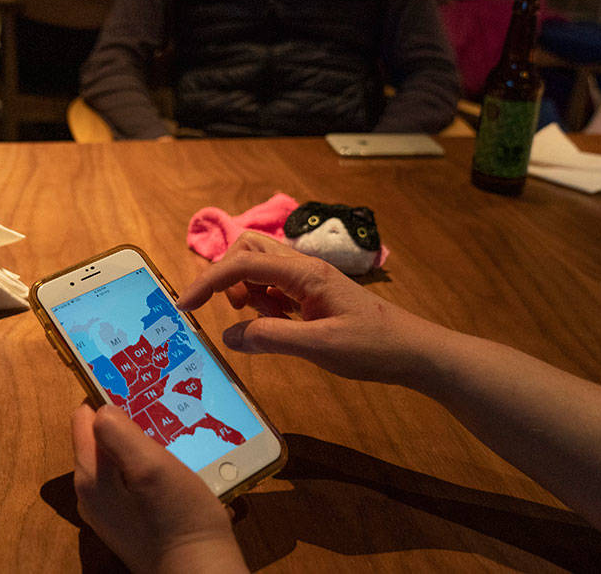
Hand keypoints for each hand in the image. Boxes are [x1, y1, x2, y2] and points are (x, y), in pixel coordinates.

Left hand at [71, 404, 243, 573]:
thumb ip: (121, 435)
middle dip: (127, 417)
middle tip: (160, 404)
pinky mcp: (130, 519)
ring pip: (119, 457)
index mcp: (90, 476)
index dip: (107, 396)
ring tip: (172, 429)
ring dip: (142, 440)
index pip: (83, 417)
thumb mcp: (152, 469)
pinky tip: (176, 461)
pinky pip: (131, 478)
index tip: (137, 385)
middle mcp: (91, 493)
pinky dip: (149, 463)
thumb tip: (102, 408)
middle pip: (101, 437)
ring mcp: (110, 509)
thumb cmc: (179, 520)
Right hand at [177, 232, 444, 386]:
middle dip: (228, 276)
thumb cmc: (374, 347)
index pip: (243, 263)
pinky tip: (278, 326)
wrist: (415, 351)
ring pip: (258, 266)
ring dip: (247, 290)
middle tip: (237, 312)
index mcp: (304, 273)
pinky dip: (262, 302)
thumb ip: (273, 338)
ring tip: (264, 323)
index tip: (185, 306)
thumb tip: (228, 335)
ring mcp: (307, 279)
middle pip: (247, 249)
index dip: (209, 281)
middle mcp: (302, 267)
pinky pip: (273, 286)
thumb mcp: (321, 348)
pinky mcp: (311, 293)